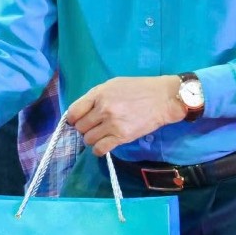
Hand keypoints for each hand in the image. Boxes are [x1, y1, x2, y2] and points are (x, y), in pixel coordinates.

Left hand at [66, 76, 183, 155]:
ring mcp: (112, 124)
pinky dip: (98, 149)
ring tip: (101, 135)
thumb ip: (96, 96)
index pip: (74, 111)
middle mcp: (103, 109)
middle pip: (80, 127)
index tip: (76, 121)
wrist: (163, 99)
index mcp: (99, 94)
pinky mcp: (122, 137)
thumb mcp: (113, 85)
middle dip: (84, 128)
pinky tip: (104, 145)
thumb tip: (82, 110)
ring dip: (92, 139)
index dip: (72, 118)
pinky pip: (100, 149)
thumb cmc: (139, 89)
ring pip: (88, 139)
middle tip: (93, 127)